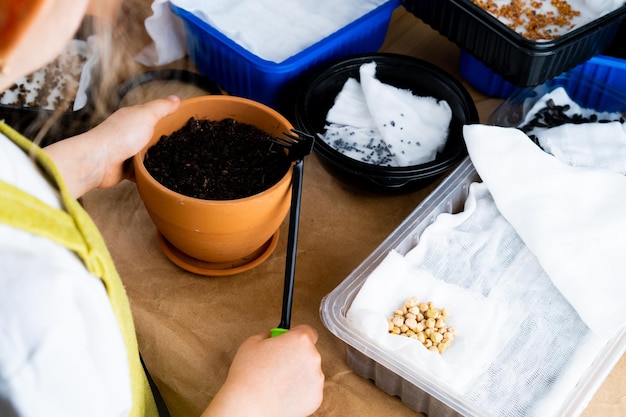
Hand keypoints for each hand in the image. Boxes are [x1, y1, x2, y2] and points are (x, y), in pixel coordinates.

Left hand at [44, 96, 179, 197]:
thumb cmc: (120, 136)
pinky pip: (143, 171)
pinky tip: (161, 175)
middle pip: (153, 136)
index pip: (154, 115)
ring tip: (176, 161)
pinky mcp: (127, 169)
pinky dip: (150, 174)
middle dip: (166, 141)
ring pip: (149, 155)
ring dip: (159, 159)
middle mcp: (130, 133)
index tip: (185, 123)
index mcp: (134, 117)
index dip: (169, 117)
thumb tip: (176, 99)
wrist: (99, 161)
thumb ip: (161, 107)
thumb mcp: (146, 115)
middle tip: (185, 145)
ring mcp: (128, 151)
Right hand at [203, 324, 324, 416]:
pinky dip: (300, 391)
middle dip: (296, 356)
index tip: (291, 341)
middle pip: (309, 352)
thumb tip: (273, 336)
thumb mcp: (252, 342)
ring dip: (298, 374)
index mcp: (300, 340)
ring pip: (310, 372)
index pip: (309, 331)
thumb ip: (269, 335)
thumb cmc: (248, 375)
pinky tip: (283, 393)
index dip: (298, 336)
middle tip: (278, 364)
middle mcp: (313, 357)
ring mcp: (316, 379)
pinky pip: (309, 390)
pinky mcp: (316, 398)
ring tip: (278, 381)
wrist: (248, 406)